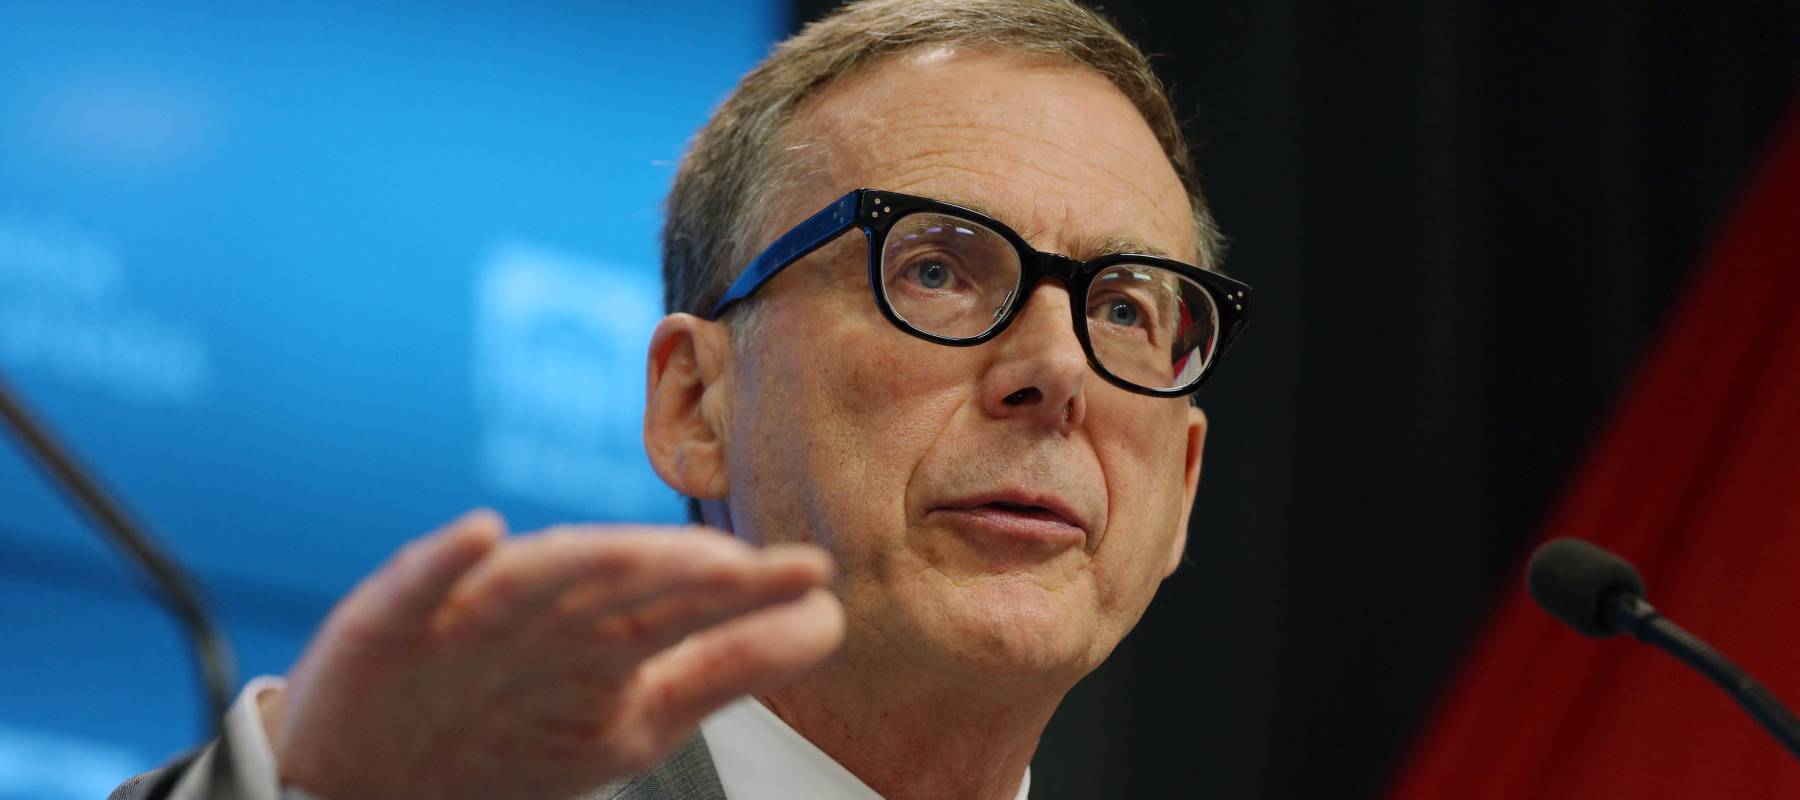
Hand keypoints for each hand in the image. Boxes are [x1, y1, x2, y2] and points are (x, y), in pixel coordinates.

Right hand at [260, 510, 844, 799]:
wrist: (369, 777)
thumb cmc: (513, 735)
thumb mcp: (634, 719)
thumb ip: (728, 667)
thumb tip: (827, 620)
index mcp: (604, 634)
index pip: (685, 606)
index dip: (746, 590)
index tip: (814, 574)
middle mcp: (544, 612)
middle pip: (616, 584)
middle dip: (676, 571)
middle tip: (741, 567)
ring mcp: (466, 617)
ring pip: (530, 581)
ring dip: (583, 562)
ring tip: (642, 552)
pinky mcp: (386, 625)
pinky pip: (418, 588)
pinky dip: (444, 562)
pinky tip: (479, 535)